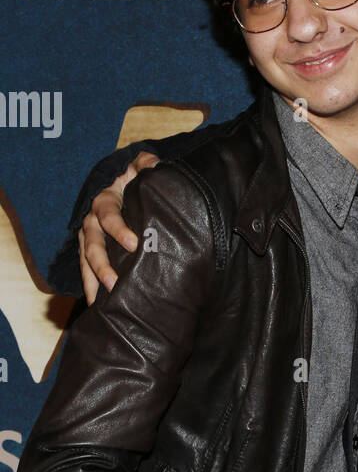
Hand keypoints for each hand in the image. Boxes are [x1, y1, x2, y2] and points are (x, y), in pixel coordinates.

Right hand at [78, 151, 159, 302]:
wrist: (115, 184)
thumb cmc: (131, 179)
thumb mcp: (137, 167)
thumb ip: (146, 164)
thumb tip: (157, 165)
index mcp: (105, 201)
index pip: (109, 216)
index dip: (119, 228)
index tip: (133, 243)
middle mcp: (91, 221)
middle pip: (92, 245)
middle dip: (101, 265)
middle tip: (114, 283)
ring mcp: (88, 238)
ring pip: (85, 262)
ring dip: (92, 282)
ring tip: (101, 303)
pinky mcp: (89, 252)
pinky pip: (85, 271)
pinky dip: (90, 288)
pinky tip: (97, 307)